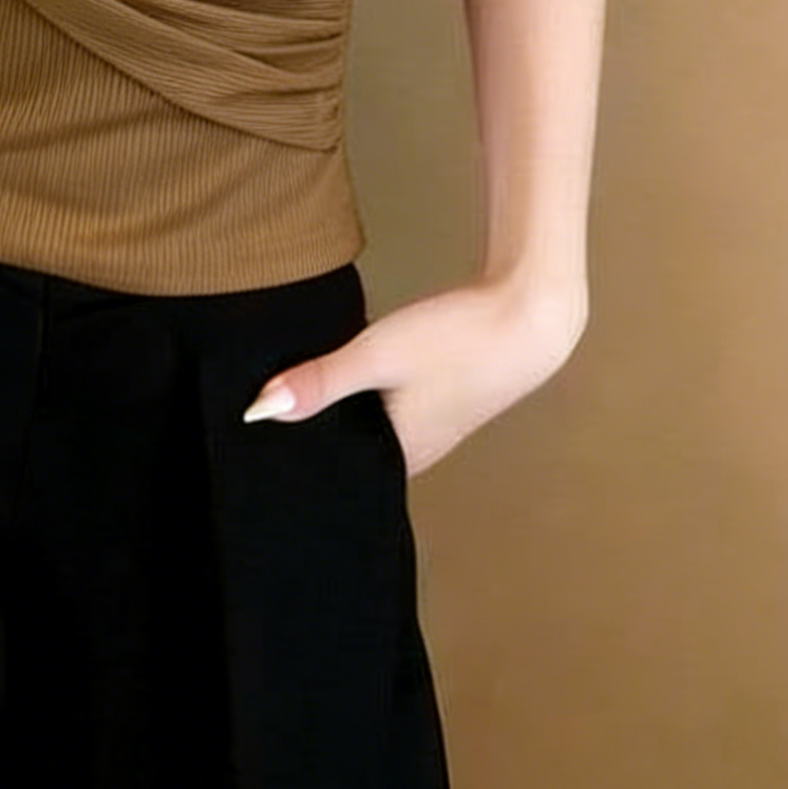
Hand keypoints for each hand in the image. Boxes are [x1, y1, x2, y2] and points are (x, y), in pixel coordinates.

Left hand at [242, 275, 587, 477]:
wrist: (530, 314)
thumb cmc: (457, 339)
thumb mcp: (377, 356)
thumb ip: (320, 382)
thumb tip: (257, 413)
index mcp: (399, 456)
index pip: (337, 474)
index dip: (300, 462)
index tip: (260, 452)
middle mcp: (417, 450)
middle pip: (354, 452)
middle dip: (317, 437)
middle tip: (265, 422)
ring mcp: (433, 425)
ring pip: (373, 428)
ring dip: (343, 415)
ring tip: (296, 399)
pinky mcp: (443, 397)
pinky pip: (392, 409)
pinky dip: (367, 397)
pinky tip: (349, 377)